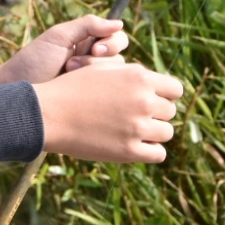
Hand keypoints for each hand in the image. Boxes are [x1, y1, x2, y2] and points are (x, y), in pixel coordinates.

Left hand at [0, 15, 127, 85]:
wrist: (17, 90)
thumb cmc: (33, 61)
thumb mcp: (58, 37)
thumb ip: (87, 25)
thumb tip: (119, 23)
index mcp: (88, 43)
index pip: (116, 38)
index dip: (112, 42)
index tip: (96, 48)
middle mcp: (94, 62)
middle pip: (119, 58)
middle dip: (100, 60)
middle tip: (74, 64)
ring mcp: (93, 84)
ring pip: (116, 78)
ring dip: (92, 74)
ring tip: (66, 75)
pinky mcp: (92, 102)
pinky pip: (109, 96)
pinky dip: (96, 92)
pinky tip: (77, 92)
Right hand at [33, 63, 182, 162]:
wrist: (48, 114)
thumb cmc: (71, 89)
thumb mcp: (103, 70)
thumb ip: (132, 74)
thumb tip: (155, 84)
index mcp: (140, 77)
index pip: (176, 90)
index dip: (165, 96)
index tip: (152, 101)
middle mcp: (144, 101)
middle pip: (170, 112)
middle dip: (156, 114)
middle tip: (135, 118)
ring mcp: (138, 127)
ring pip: (167, 133)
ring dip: (153, 133)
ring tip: (132, 132)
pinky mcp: (129, 151)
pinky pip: (158, 154)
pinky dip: (150, 151)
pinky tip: (134, 147)